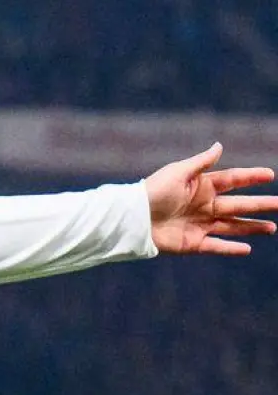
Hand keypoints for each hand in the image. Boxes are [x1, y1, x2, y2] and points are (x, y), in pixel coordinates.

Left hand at [146, 143, 277, 254]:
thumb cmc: (152, 192)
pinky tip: (248, 249)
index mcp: (201, 186)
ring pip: (232, 226)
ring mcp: (199, 225)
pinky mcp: (191, 243)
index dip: (250, 177)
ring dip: (252, 227)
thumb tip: (220, 145)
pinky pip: (215, 246)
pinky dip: (231, 249)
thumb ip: (201, 162)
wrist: (131, 219)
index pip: (232, 180)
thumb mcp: (178, 173)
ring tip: (272, 228)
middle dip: (260, 205)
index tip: (270, 174)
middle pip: (238, 205)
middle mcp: (203, 205)